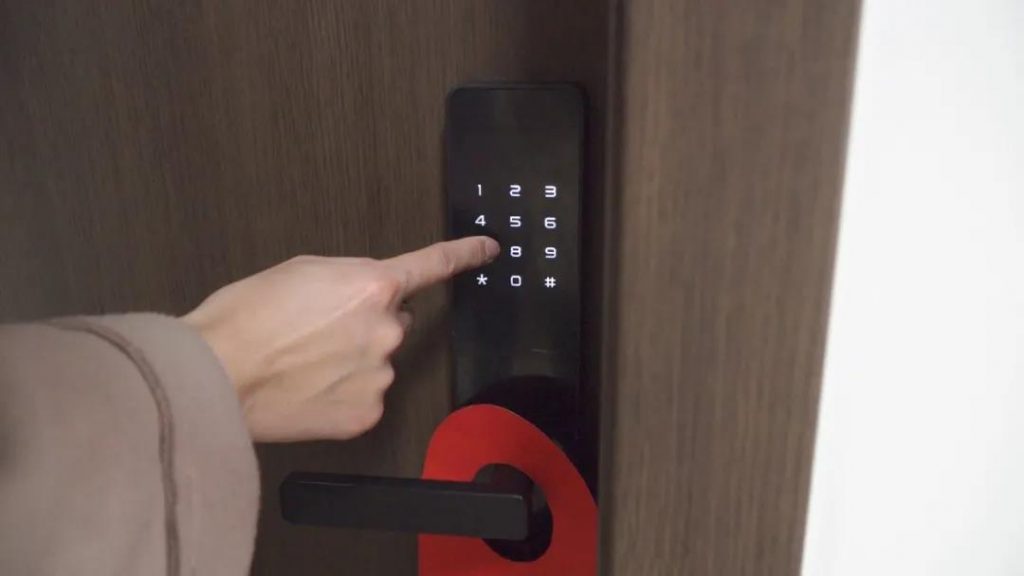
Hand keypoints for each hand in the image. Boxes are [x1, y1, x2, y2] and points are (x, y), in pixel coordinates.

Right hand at [182, 237, 498, 441]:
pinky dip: (342, 394)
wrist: (216, 374)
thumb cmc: (245, 317)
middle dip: (366, 322)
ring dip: (352, 360)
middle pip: (393, 321)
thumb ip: (349, 279)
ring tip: (303, 362)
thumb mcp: (300, 271)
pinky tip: (309, 389)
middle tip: (316, 331)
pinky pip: (364, 397)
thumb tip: (367, 297)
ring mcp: (380, 376)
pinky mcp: (365, 414)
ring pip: (377, 361)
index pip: (433, 265)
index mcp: (373, 286)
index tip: (490, 248)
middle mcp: (387, 331)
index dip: (465, 254)